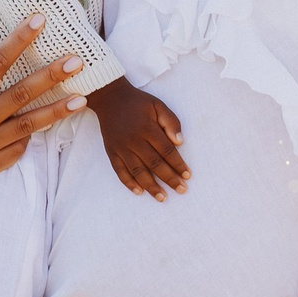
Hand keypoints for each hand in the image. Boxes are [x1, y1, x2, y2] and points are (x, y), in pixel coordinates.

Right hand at [0, 17, 83, 180]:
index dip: (18, 41)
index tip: (39, 21)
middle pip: (20, 95)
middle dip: (51, 77)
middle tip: (76, 61)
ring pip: (27, 126)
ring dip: (56, 112)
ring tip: (82, 98)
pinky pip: (16, 150)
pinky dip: (30, 138)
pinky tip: (51, 125)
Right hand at [86, 77, 189, 197]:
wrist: (110, 98)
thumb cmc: (138, 103)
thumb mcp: (158, 105)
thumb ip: (171, 122)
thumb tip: (180, 142)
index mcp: (147, 128)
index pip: (167, 151)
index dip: (178, 164)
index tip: (188, 176)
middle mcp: (134, 140)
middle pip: (154, 164)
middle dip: (169, 179)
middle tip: (181, 190)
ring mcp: (121, 147)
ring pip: (137, 171)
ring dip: (151, 186)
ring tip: (162, 197)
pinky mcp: (111, 152)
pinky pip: (119, 171)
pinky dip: (129, 183)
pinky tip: (139, 191)